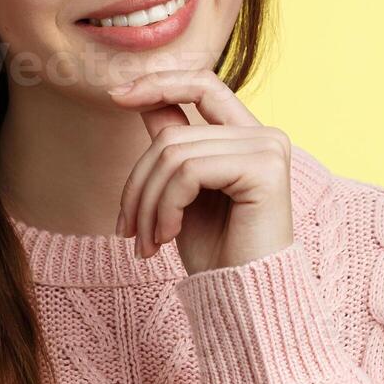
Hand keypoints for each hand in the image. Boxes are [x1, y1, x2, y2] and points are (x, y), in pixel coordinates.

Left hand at [108, 69, 293, 273]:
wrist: (244, 300)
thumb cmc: (216, 253)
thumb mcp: (181, 192)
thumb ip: (172, 144)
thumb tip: (134, 96)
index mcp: (247, 137)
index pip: (202, 84)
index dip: (158, 83)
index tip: (115, 94)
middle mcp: (264, 136)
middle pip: (172, 137)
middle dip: (138, 184)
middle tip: (127, 231)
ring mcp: (268, 149)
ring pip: (174, 154)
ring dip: (147, 204)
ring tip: (146, 242)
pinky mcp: (265, 169)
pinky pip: (189, 172)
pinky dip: (166, 207)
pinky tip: (167, 237)